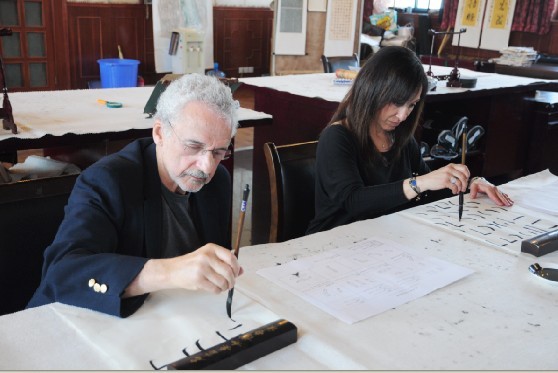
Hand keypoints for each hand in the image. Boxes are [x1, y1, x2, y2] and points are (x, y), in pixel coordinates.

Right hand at [124, 244, 243, 297]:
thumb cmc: (191, 264)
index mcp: (211, 248)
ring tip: (222, 287)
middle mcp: (207, 256)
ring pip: (223, 281)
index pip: (231, 257)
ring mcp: (202, 268)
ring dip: (225, 287)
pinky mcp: (198, 280)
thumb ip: (224, 262)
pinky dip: (217, 291)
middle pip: (228, 271)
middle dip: (232, 280)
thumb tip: (241, 271)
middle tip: (230, 284)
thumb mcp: (208, 258)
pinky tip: (214, 289)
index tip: (236, 273)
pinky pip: (215, 288)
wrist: (172, 271)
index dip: (236, 267)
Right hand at [417, 163, 470, 193]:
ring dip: (460, 188)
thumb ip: (453, 172)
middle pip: (463, 176)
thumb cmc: (434, 177)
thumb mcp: (444, 170)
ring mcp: (447, 175)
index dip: (467, 173)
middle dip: (465, 183)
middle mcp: (449, 169)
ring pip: (459, 182)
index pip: (463, 167)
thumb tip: (463, 177)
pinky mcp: (445, 182)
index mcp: (450, 166)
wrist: (426, 181)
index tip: (467, 178)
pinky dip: (455, 191)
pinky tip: (453, 191)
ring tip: (458, 190)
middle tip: (464, 187)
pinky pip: (454, 187)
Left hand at [469, 177, 513, 205]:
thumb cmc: (476, 184)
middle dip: (504, 200)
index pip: (492, 194)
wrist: (479, 180)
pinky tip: (510, 200)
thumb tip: (472, 196)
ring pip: (502, 194)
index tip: (500, 204)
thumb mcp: (473, 186)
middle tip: (508, 205)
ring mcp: (495, 188)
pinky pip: (502, 193)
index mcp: (487, 187)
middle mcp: (493, 188)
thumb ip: (473, 191)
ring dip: (506, 199)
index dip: (496, 199)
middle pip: (499, 194)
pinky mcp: (497, 190)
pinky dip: (506, 197)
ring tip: (511, 203)